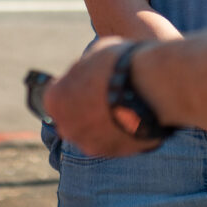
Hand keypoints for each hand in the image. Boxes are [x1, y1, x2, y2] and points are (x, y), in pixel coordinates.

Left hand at [43, 37, 162, 156]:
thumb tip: (87, 74)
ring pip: (92, 132)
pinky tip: (135, 114)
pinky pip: (112, 140)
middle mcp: (66, 126)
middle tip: (107, 93)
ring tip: (125, 103)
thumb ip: (84, 70)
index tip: (89, 81)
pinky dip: (120, 131)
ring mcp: (89, 143)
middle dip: (86, 107)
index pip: (58, 94)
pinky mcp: (112, 153)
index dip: (75, 85)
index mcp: (55, 99)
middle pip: (72, 117)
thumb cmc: (121, 63)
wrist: (151, 86)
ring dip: (103, 121)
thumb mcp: (95, 54)